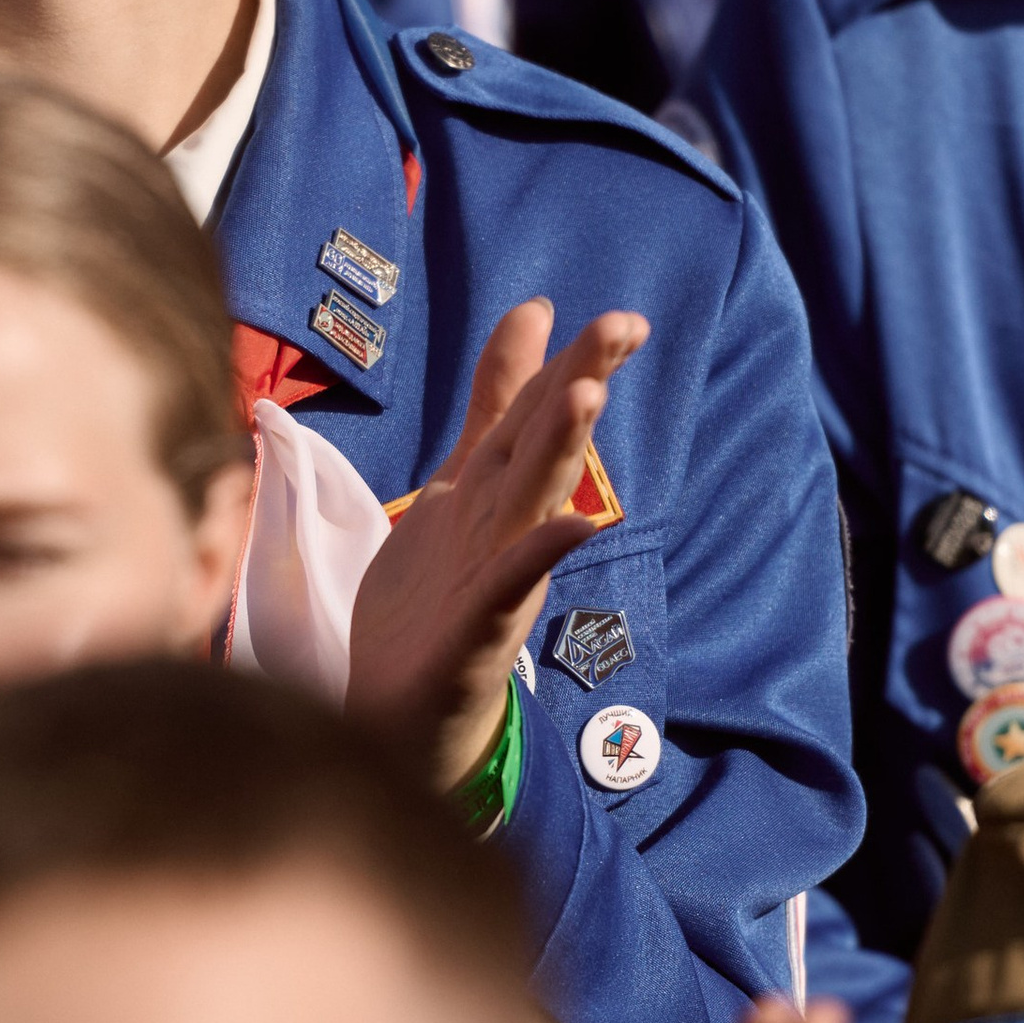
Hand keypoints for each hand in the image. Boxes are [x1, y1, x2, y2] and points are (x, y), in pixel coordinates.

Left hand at [349, 301, 648, 786]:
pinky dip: (538, 557)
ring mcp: (494, 580)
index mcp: (493, 490)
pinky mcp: (474, 634)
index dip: (564, 359)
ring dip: (560, 451)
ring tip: (588, 394)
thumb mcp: (461, 481)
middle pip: (543, 445)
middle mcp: (503, 526)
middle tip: (622, 326)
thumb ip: (495, 402)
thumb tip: (534, 311)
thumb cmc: (437, 594)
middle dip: (580, 383)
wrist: (401, 711)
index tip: (615, 314)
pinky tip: (576, 526)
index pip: (531, 412)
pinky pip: (508, 590)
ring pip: (530, 504)